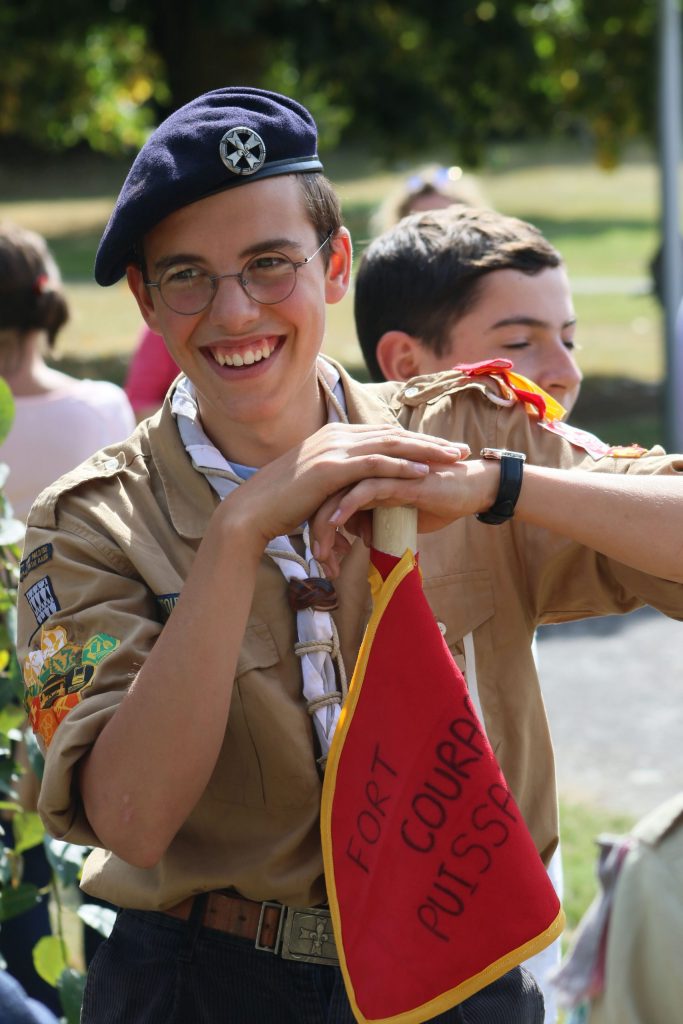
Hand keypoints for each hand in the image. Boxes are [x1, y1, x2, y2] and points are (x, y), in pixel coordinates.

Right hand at [218, 423, 469, 554]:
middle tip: (460, 449)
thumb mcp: (316, 485)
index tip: (442, 448)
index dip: (416, 440)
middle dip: (429, 441)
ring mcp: (333, 448)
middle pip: (393, 434)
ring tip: (452, 458)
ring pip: (389, 444)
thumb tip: (356, 492)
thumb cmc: (282, 505)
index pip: (383, 434)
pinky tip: (423, 470)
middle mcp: (336, 435)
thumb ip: (338, 480)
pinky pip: (373, 463)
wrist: (251, 511)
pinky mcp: (330, 468)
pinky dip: (400, 464)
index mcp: (334, 436)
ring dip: (425, 450)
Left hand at [310, 456, 497, 571]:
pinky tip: (335, 524)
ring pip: (342, 493)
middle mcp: (370, 468)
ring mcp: (383, 470)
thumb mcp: (400, 515)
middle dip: (316, 526)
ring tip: (320, 550)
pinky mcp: (398, 477)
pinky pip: (365, 490)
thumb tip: (360, 534)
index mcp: (367, 473)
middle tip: (314, 556)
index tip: (319, 554)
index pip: (329, 494)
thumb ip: (377, 518)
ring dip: (327, 523)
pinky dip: (347, 507)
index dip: (319, 522)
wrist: (472, 490)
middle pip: (328, 492)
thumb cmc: (438, 500)